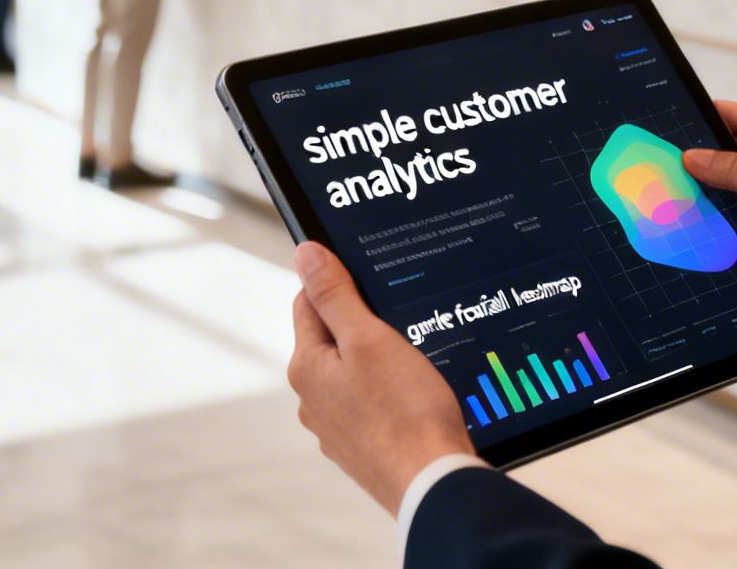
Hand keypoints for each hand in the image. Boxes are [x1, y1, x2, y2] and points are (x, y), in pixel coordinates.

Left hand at [289, 242, 476, 513]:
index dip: (336, 282)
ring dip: (375, 360)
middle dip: (360, 323)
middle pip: (330, 339)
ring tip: (412, 357)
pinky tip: (412, 393)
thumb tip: (305, 254)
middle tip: (399, 317)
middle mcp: (312, 399)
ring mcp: (335, 427)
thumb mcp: (369, 338)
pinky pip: (368, 404)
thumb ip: (334, 295)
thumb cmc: (404, 411)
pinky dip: (386, 392)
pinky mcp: (360, 446)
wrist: (431, 482)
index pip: (308, 303)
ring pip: (351, 374)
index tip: (367, 276)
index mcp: (307, 367)